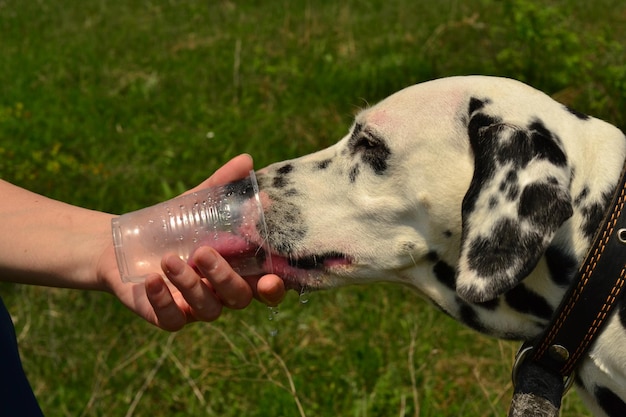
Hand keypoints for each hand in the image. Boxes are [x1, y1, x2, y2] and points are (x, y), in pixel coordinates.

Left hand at [102, 154, 284, 330]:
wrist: (126, 245)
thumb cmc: (174, 227)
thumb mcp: (197, 205)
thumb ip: (222, 187)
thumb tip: (245, 161)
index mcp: (239, 269)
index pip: (267, 286)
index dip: (274, 288)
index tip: (271, 279)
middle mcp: (223, 292)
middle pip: (239, 298)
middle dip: (224, 278)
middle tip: (202, 252)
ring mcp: (196, 308)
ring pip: (207, 309)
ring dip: (190, 284)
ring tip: (169, 258)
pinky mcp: (167, 317)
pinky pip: (172, 320)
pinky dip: (163, 301)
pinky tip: (151, 280)